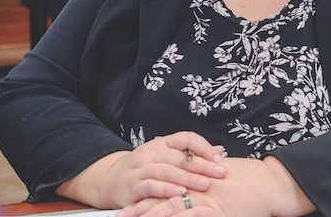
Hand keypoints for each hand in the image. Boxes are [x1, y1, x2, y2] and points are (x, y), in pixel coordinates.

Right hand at [57, 131, 225, 208]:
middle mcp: (151, 153)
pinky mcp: (132, 186)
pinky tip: (179, 193)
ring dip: (187, 178)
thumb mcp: (166, 156)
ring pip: (166, 171)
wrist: (111, 179)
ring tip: (204, 184)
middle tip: (219, 174)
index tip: (219, 158)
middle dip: (202, 166)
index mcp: (161, 143)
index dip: (203, 146)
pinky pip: (150, 187)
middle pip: (179, 157)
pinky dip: (165, 190)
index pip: (185, 137)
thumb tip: (219, 150)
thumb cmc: (146, 168)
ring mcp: (140, 169)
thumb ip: (191, 154)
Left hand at [120, 157, 314, 216]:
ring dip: (149, 216)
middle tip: (122, 215)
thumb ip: (203, 178)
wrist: (267, 184)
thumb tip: (191, 182)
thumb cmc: (248, 181)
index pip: (164, 186)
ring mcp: (203, 200)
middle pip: (161, 198)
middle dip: (139, 208)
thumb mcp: (220, 174)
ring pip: (169, 209)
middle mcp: (194, 187)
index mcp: (194, 177)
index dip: (145, 195)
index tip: (128, 203)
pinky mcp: (214, 211)